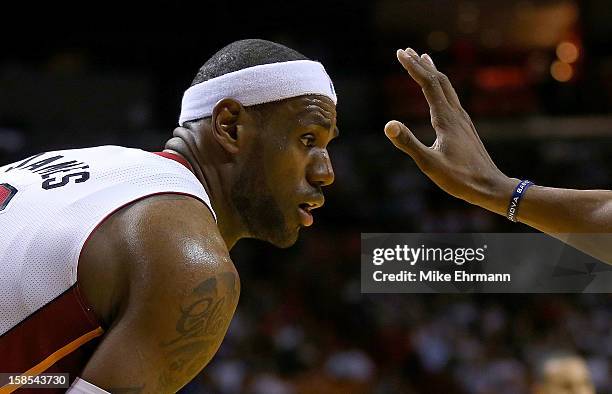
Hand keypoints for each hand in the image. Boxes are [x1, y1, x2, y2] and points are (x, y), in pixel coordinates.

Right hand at [384, 48, 512, 208]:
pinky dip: (441, 88)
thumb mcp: (429, 164)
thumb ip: (408, 143)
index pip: (429, 84)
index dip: (414, 67)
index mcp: (446, 119)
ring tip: (424, 62)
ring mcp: (463, 120)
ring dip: (433, 73)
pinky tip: (439, 94)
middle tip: (406, 51)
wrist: (490, 187)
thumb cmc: (459, 178)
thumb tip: (389, 124)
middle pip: (439, 80)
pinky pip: (451, 99)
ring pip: (447, 88)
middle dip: (422, 64)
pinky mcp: (465, 128)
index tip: (400, 54)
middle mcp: (456, 114)